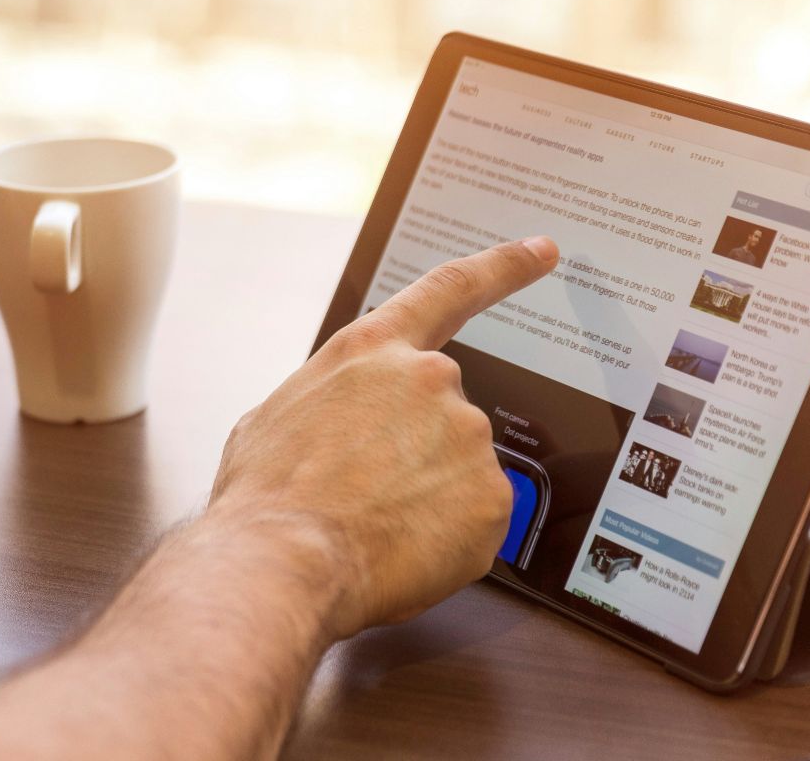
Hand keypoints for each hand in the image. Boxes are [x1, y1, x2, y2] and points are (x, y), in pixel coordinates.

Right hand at [208, 237, 558, 639]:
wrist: (283, 559)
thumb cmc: (268, 494)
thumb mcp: (277, 417)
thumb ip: (333, 401)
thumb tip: (341, 425)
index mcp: (372, 350)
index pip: (450, 289)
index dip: (503, 268)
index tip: (541, 251)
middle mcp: (430, 380)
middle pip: (443, 415)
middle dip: (414, 455)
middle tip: (365, 495)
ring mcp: (467, 437)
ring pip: (460, 471)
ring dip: (427, 497)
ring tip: (371, 524)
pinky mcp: (493, 497)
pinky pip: (476, 520)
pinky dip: (446, 538)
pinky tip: (399, 547)